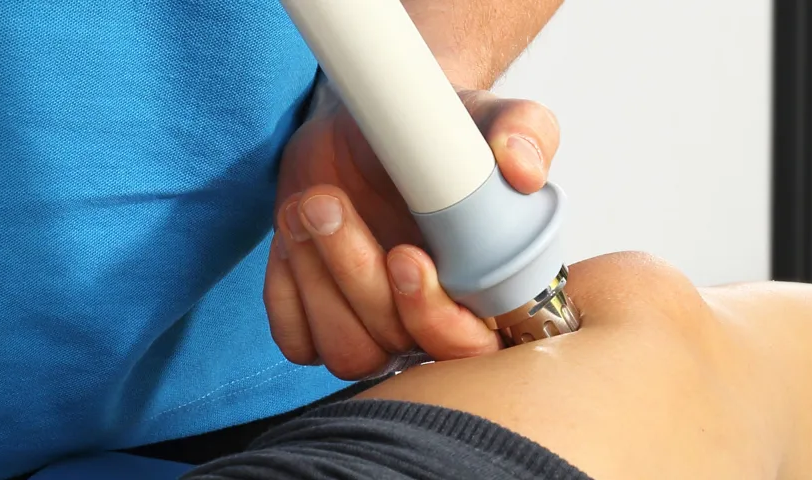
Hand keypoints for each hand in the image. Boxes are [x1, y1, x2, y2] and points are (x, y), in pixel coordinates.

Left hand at [265, 89, 560, 379]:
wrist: (372, 122)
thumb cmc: (438, 130)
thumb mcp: (484, 115)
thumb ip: (523, 129)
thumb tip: (525, 168)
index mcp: (487, 291)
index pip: (472, 349)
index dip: (437, 319)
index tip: (406, 256)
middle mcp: (433, 321)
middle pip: (398, 346)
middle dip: (359, 279)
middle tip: (332, 205)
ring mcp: (375, 328)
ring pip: (346, 352)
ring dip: (317, 279)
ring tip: (309, 204)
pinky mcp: (320, 320)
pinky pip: (296, 338)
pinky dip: (287, 287)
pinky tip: (293, 230)